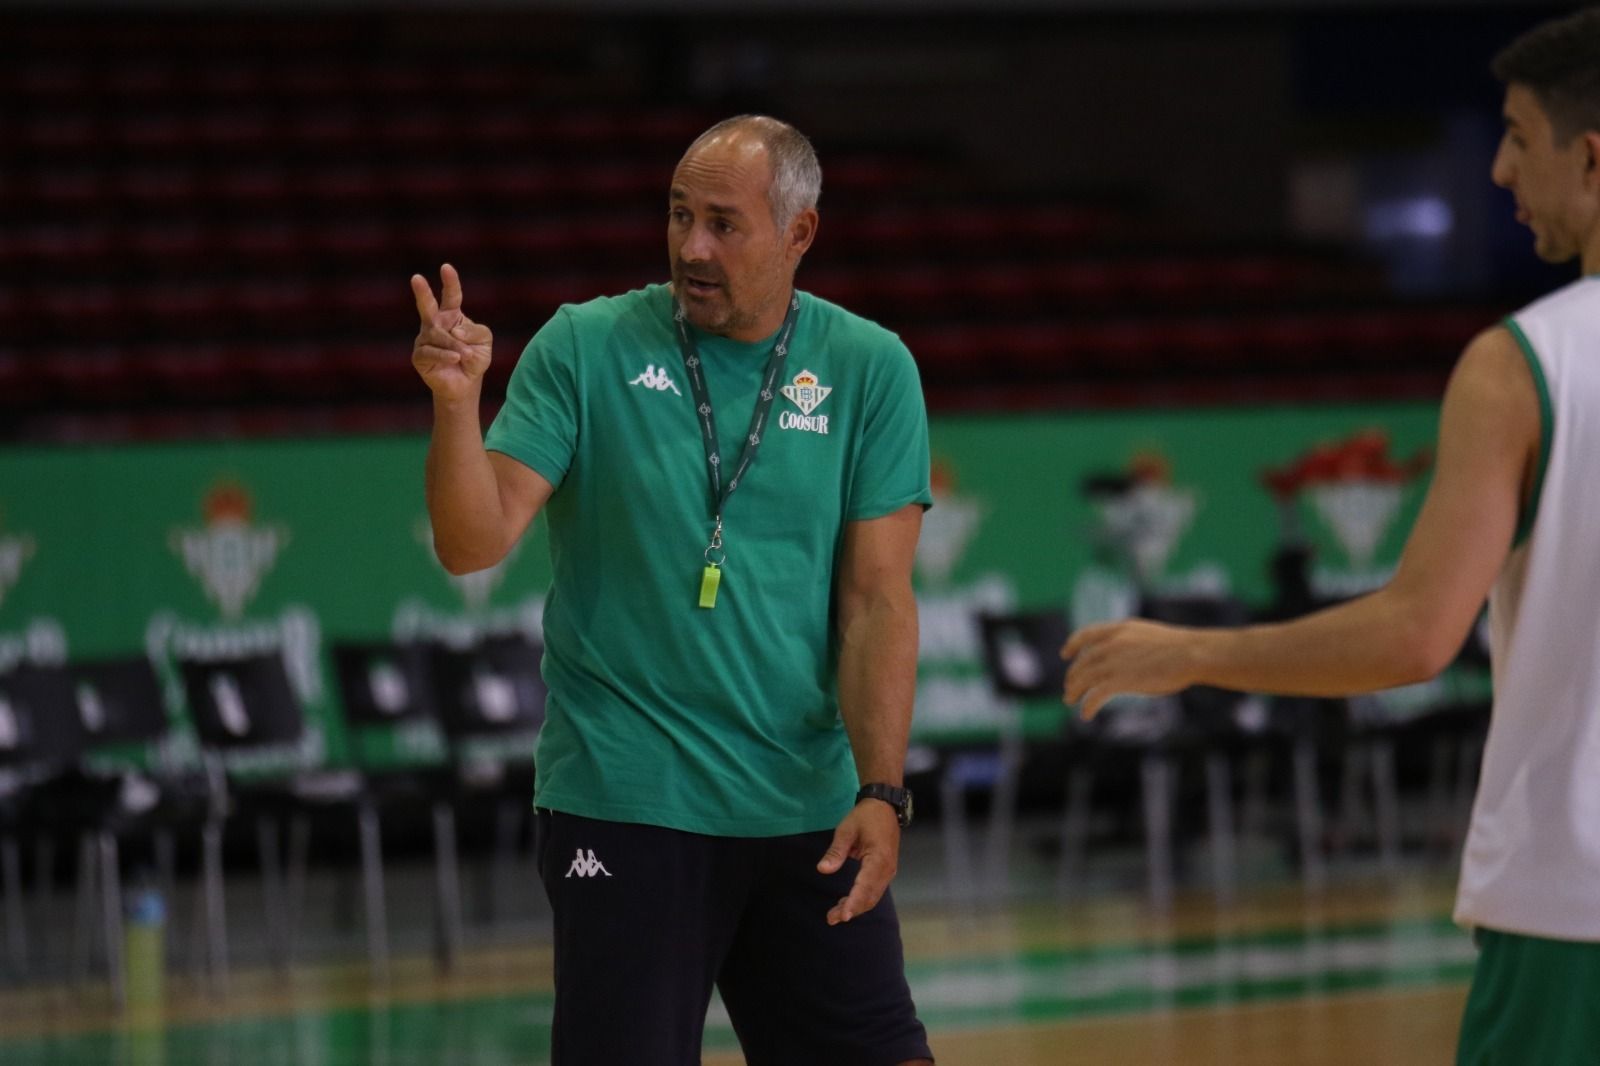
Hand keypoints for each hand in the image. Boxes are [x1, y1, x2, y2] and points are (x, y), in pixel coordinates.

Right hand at [411, 263, 492, 404]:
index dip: (450, 282)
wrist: (465, 384)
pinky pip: (431, 352)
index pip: (451, 296)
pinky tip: (456, 358)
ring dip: (454, 345)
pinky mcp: (419, 356)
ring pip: (437, 335)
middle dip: (422, 292)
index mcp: (452, 315)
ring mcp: (424, 339)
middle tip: (416, 277)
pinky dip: (446, 355)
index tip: (446, 267)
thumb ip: (476, 331)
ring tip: (466, 355)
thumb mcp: (484, 341)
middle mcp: (435, 324)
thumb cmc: (474, 358)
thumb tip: (455, 329)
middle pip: (427, 306)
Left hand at [817, 799, 900, 924]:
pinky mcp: (886, 871)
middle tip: (831, 918)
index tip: (843, 915)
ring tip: (834, 915)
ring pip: (872, 896)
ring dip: (855, 907)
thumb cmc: (865, 816)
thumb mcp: (846, 830)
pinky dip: (861, 900)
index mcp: (878, 858)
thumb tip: (822, 870)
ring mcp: (888, 871)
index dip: (854, 902)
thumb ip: (835, 851)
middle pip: (870, 897)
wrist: (884, 807)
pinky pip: (874, 891)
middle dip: (851, 909)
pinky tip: (845, 903)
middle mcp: (887, 869)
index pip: (865, 886)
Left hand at [1062, 620, 1198, 717]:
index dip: (1073, 644)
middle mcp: (1112, 643)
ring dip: (1074, 691)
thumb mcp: (1148, 636)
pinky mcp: (1120, 680)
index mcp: (1119, 630)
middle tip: (1070, 688)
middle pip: (1083, 661)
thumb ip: (1130, 643)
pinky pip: (1095, 695)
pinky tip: (1086, 714)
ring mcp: (1114, 661)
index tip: (1065, 654)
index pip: (1087, 634)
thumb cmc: (1179, 648)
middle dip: (1073, 676)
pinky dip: (1088, 705)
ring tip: (1070, 701)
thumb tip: (1124, 655)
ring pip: (1084, 678)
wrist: (1191, 653)